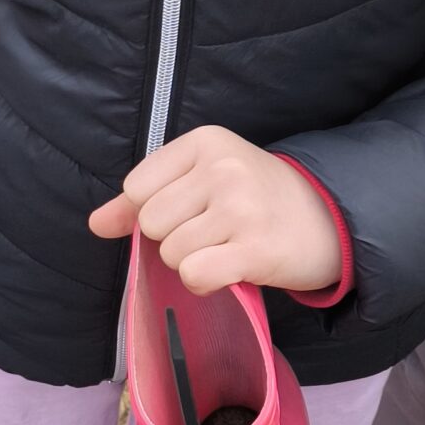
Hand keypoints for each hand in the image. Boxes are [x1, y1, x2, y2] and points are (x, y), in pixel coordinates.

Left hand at [86, 127, 339, 294]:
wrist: (328, 220)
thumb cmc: (254, 199)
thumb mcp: (200, 181)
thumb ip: (142, 201)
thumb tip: (96, 224)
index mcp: (205, 142)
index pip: (137, 189)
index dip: (156, 211)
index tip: (193, 209)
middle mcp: (223, 168)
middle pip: (152, 223)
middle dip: (175, 238)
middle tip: (215, 232)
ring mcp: (241, 207)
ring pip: (172, 254)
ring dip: (194, 261)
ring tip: (229, 246)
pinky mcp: (256, 248)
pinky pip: (195, 275)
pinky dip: (206, 281)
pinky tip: (231, 268)